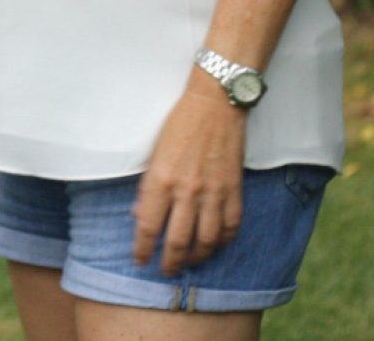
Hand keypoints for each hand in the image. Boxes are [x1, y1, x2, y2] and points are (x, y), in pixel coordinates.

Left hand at [132, 74, 246, 274]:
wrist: (214, 104)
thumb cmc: (179, 123)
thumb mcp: (154, 151)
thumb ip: (149, 185)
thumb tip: (140, 214)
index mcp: (162, 178)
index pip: (149, 224)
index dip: (142, 247)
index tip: (139, 259)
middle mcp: (187, 190)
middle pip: (178, 240)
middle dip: (169, 261)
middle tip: (165, 271)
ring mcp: (213, 193)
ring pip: (206, 241)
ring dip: (196, 257)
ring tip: (188, 262)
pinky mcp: (234, 190)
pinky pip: (231, 227)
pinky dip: (223, 242)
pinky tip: (215, 245)